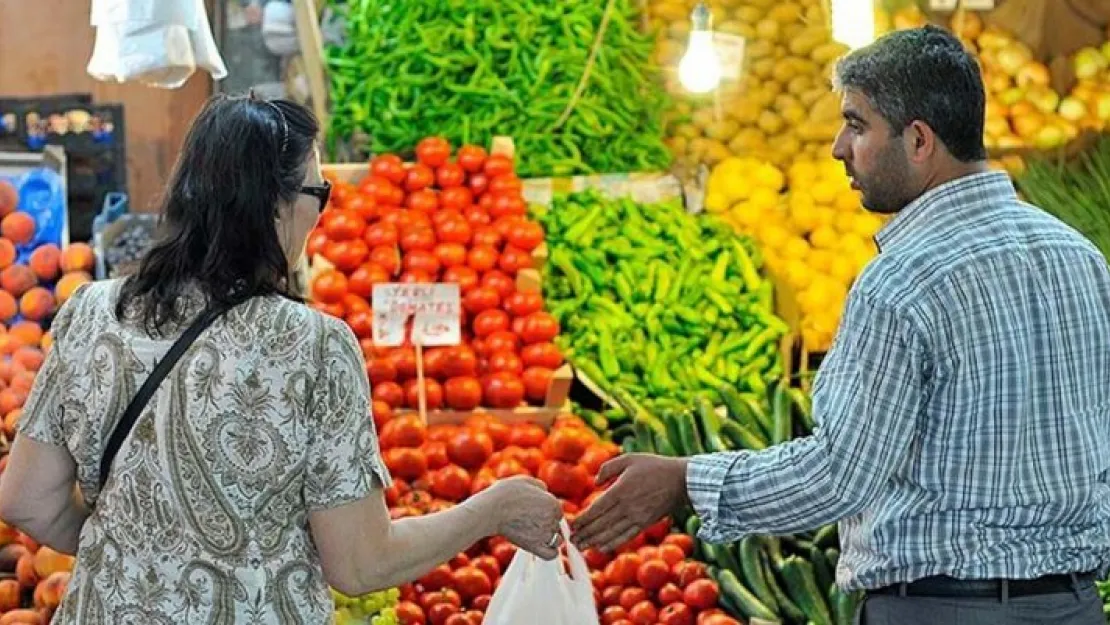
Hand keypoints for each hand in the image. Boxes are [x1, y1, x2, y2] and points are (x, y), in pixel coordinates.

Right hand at [482, 476, 563, 559]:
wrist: (491, 510)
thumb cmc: (505, 494)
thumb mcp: (525, 481)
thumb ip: (540, 486)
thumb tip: (545, 492)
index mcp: (553, 503)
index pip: (557, 511)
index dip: (547, 512)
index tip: (534, 513)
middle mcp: (552, 519)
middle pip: (556, 525)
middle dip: (546, 524)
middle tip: (529, 522)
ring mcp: (544, 534)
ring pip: (556, 540)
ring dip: (549, 539)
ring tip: (533, 534)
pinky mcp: (534, 547)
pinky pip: (551, 554)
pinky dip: (550, 552)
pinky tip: (541, 547)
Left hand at [571, 454, 688, 552]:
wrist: (681, 480)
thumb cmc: (654, 466)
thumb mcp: (629, 459)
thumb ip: (608, 468)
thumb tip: (595, 483)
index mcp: (620, 490)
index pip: (596, 509)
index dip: (582, 519)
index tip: (571, 526)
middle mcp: (626, 506)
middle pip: (600, 524)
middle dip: (584, 533)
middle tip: (570, 541)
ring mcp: (636, 517)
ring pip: (611, 533)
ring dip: (594, 541)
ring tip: (581, 547)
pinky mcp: (645, 523)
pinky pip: (626, 536)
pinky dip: (613, 543)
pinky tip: (602, 547)